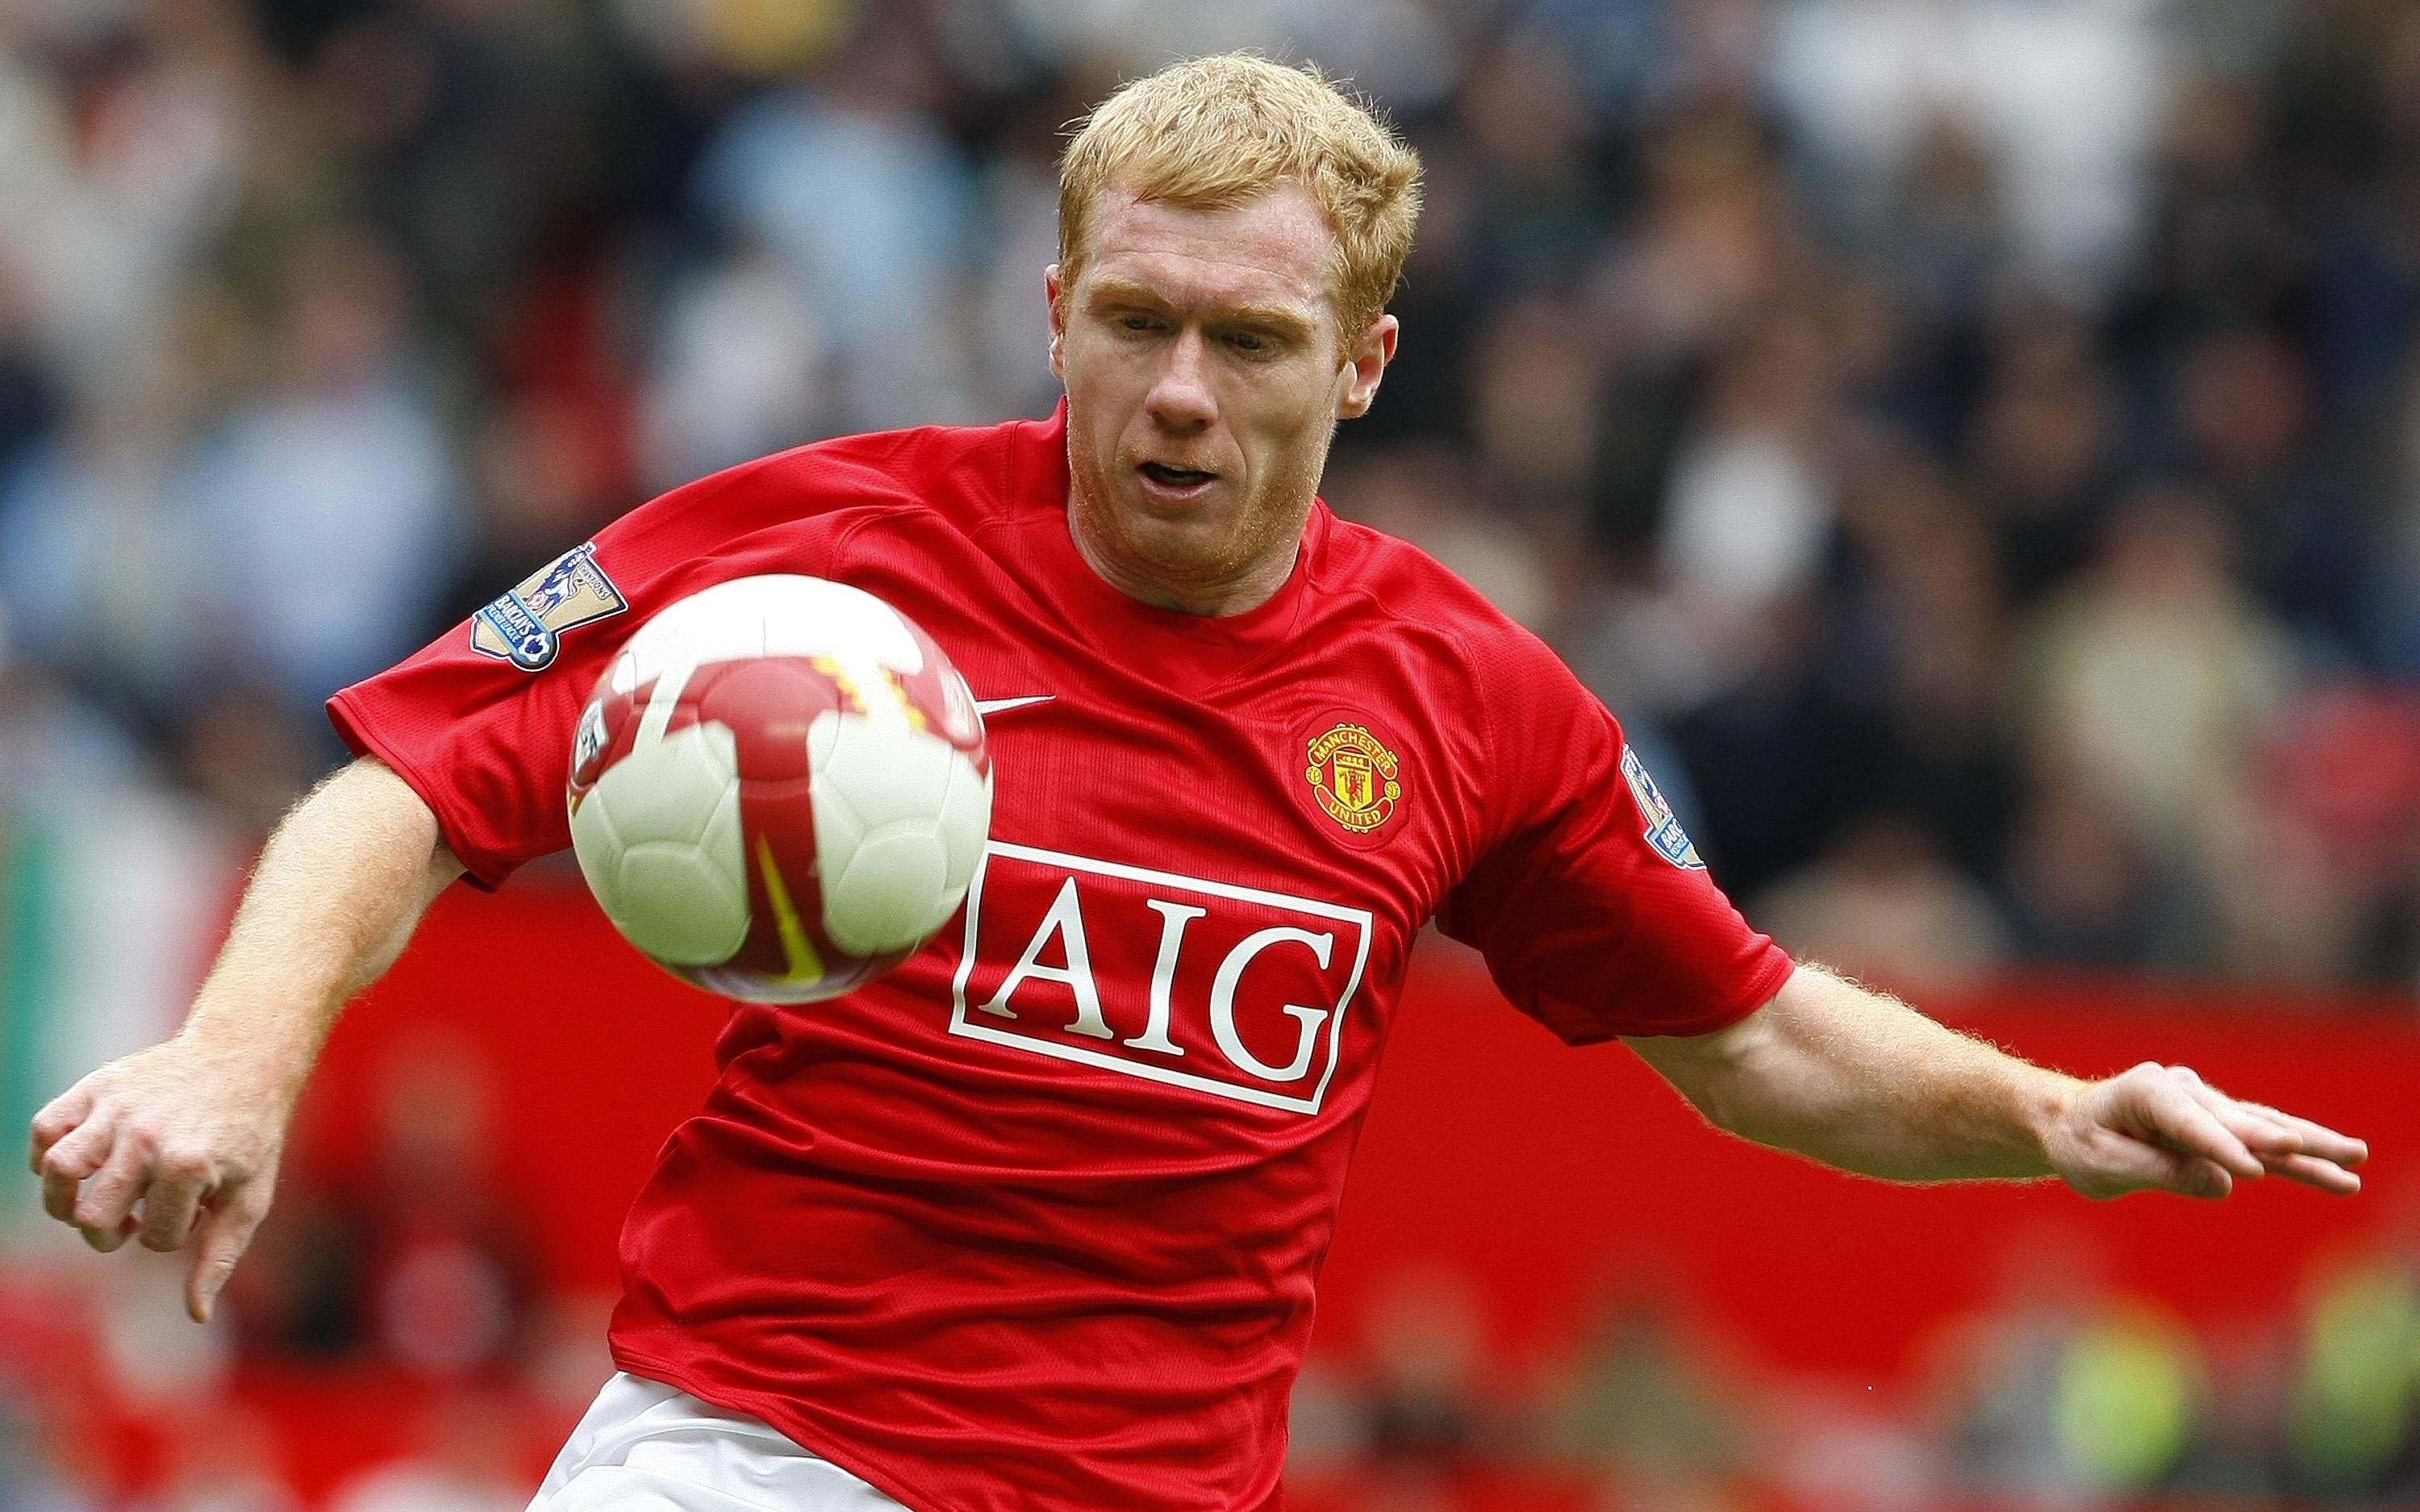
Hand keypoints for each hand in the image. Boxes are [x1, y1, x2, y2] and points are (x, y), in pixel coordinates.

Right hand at [28, 1035, 292, 1322]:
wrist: (245, 1059)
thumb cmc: (249, 1134)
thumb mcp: (251, 1195)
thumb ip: (220, 1255)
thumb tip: (197, 1315)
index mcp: (189, 1166)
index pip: (155, 1238)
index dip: (171, 1235)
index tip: (192, 1212)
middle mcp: (146, 1137)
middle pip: (92, 1215)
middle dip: (109, 1232)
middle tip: (131, 1222)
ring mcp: (117, 1109)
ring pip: (57, 1171)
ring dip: (64, 1201)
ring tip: (93, 1202)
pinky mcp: (97, 1086)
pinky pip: (45, 1127)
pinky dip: (46, 1154)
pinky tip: (77, 1166)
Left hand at [2047, 1062, 2367, 1199]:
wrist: (2073, 1127)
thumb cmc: (2084, 1145)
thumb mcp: (2103, 1166)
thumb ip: (2159, 1172)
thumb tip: (2224, 1182)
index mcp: (2146, 1091)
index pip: (2190, 1125)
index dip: (2221, 1149)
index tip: (2253, 1171)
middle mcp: (2183, 1090)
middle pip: (2242, 1122)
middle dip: (2291, 1141)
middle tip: (2342, 1154)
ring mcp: (2206, 1105)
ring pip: (2264, 1129)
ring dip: (2311, 1146)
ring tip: (2357, 1158)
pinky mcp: (2220, 1126)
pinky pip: (2263, 1143)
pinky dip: (2299, 1156)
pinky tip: (2339, 1169)